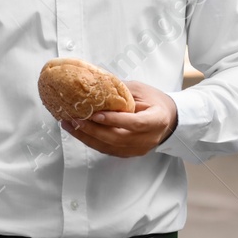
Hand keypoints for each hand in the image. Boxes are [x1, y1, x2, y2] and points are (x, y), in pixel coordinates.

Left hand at [60, 80, 178, 157]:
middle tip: (74, 119)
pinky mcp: (129, 153)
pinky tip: (78, 132)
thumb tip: (94, 84)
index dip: (115, 120)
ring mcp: (139, 149)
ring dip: (86, 137)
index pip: (135, 123)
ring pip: (109, 147)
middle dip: (93, 130)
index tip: (96, 114)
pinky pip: (107, 149)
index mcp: (157, 120)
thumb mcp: (141, 90)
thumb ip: (120, 91)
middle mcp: (148, 139)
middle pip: (118, 138)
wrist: (167, 118)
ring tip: (69, 125)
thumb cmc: (154, 101)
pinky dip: (91, 141)